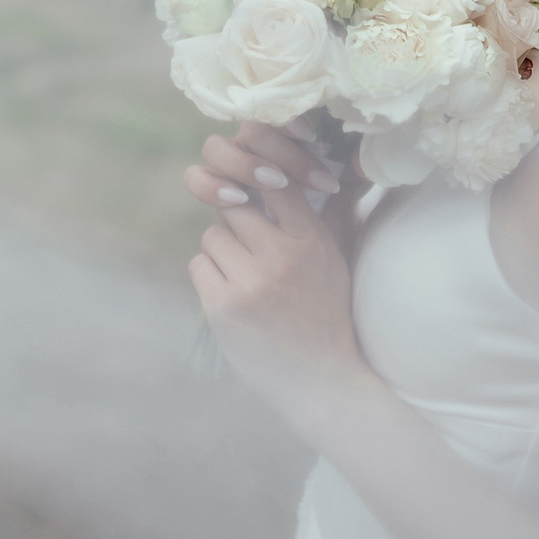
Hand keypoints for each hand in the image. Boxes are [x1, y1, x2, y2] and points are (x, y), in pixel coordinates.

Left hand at [183, 121, 377, 441]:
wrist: (319, 377)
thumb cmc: (328, 308)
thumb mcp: (338, 255)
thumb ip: (335, 208)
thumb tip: (340, 161)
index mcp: (311, 241)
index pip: (275, 182)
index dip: (259, 177)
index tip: (255, 186)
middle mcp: (280, 259)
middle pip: (233, 205)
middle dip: (237, 218)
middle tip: (251, 241)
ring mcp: (249, 284)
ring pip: (213, 235)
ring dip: (223, 250)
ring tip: (246, 274)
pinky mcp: (222, 308)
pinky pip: (199, 265)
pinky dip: (210, 275)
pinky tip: (233, 294)